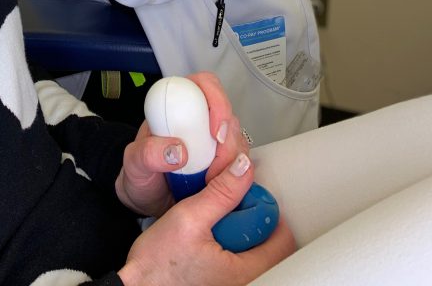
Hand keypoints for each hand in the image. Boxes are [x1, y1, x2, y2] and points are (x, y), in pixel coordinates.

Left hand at [115, 72, 247, 216]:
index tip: (215, 131)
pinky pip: (239, 162)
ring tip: (209, 180)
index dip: (216, 101)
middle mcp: (199, 118)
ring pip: (237, 139)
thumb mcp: (134, 163)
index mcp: (177, 104)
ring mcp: (212, 140)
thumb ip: (148, 153)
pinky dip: (234, 175)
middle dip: (228, 140)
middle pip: (227, 114)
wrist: (146, 201)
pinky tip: (217, 186)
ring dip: (231, 161)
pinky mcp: (223, 162)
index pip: (204, 85)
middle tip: (214, 166)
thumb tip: (178, 150)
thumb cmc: (140, 175)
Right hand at [119, 155, 295, 285]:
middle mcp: (243, 282)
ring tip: (214, 219)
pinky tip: (207, 234)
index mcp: (244, 272)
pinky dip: (228, 241)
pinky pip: (237, 259)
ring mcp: (232, 284)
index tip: (248, 196)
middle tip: (227, 204)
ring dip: (238, 229)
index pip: (283, 240)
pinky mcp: (220, 282)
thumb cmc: (157, 264)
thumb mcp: (189, 217)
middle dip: (251, 219)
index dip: (268, 211)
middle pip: (269, 244)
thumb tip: (244, 168)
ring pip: (253, 250)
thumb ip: (220, 192)